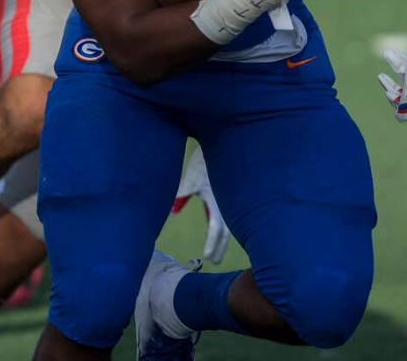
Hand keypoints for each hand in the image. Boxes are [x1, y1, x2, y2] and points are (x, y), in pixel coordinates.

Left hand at [170, 146, 229, 264]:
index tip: (207, 258)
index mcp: (218, 203)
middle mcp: (228, 206)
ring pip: (230, 225)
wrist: (223, 144)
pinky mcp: (233, 197)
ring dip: (224, 239)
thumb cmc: (203, 163)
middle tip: (213, 260)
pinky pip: (231, 216)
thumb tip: (173, 213)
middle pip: (226, 233)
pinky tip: (221, 231)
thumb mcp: (190, 179)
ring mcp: (232, 202)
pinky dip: (225, 226)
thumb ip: (182, 195)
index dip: (212, 245)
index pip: (216, 231)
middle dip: (219, 247)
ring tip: (217, 251)